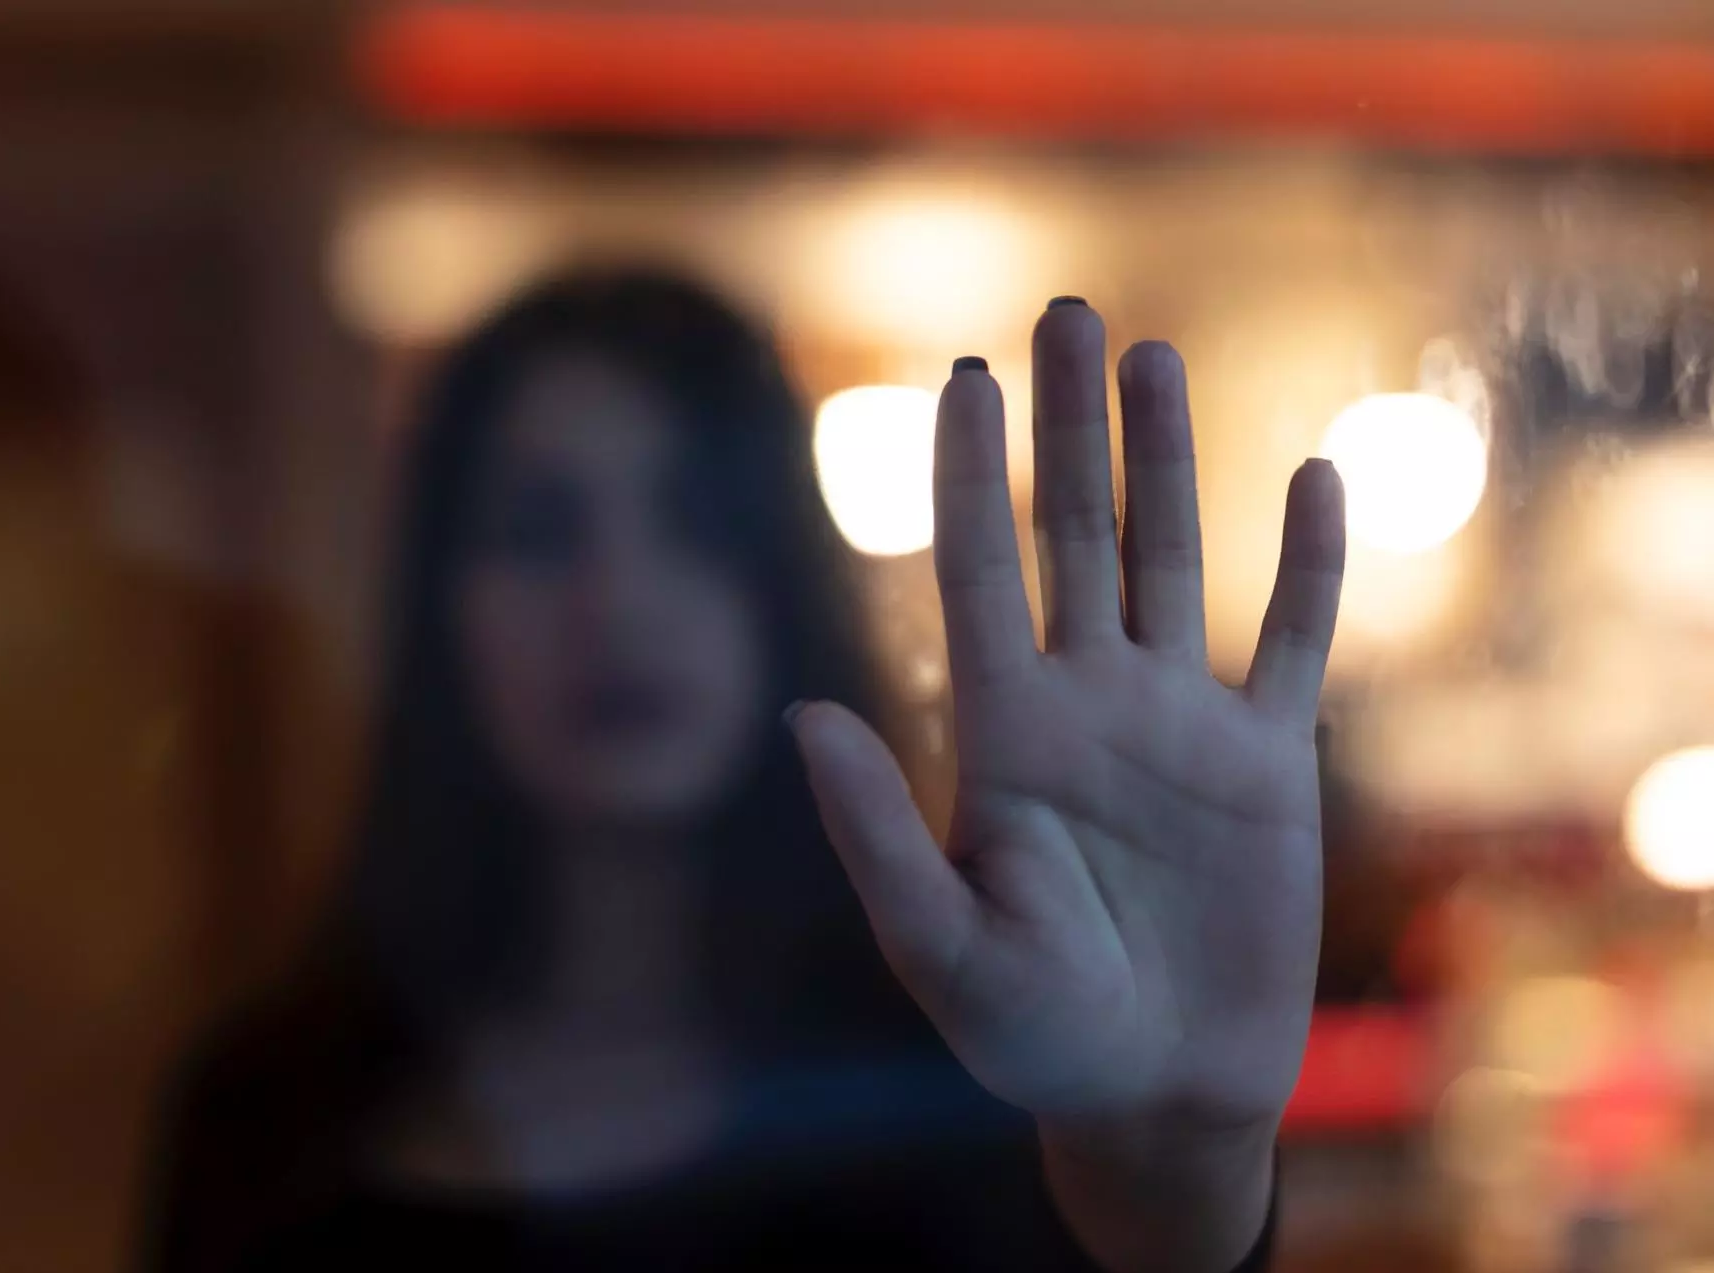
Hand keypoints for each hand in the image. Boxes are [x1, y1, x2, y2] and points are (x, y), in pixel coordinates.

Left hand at [790, 301, 1343, 1270]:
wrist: (1154, 1095)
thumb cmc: (1033, 1036)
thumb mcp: (939, 947)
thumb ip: (876, 834)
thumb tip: (802, 714)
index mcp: (1002, 733)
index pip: (977, 572)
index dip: (967, 474)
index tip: (960, 376)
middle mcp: (1087, 704)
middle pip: (1074, 534)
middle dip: (1066, 427)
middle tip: (1061, 313)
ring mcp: (1179, 726)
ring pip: (1173, 561)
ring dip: (1169, 459)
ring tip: (1152, 357)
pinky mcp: (1266, 768)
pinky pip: (1295, 646)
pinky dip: (1312, 570)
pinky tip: (1312, 482)